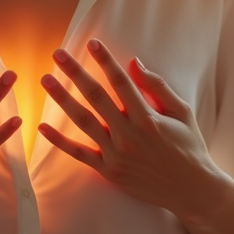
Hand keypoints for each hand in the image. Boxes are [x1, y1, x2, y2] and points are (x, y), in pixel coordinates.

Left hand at [39, 39, 231, 224]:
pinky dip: (60, 142)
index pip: (121, 82)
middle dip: (76, 73)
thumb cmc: (189, 147)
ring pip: (83, 121)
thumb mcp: (182, 113)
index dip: (105, 61)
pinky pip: (80, 154)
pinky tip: (42, 127)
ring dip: (62, 99)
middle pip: (96, 97)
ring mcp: (117, 154)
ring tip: (46, 80)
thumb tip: (134, 63)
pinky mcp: (109, 171)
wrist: (192, 190)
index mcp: (148, 118)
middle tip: (58, 54)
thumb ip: (158, 87)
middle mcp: (129, 135)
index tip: (92, 43)